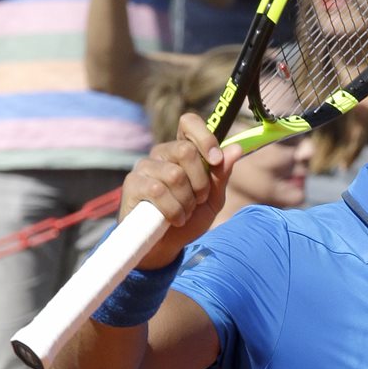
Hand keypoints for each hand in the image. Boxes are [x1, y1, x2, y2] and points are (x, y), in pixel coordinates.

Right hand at [120, 113, 241, 268]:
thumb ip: (221, 174)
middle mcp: (161, 153)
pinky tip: (173, 219)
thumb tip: (236, 149)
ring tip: (185, 212)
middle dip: (200, 181)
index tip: (215, 160)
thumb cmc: (189, 218)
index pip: (188, 122)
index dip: (204, 137)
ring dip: (187, 200)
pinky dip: (173, 209)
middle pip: (185, 150)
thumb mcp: (212, 198)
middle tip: (199, 199)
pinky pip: (158, 190)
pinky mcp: (132, 184)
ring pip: (175, 174)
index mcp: (182, 151)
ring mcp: (144, 167)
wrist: (166, 246)